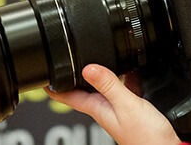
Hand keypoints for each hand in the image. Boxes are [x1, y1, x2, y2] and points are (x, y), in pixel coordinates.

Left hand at [46, 64, 179, 144]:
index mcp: (98, 108)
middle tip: (66, 56)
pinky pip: (123, 87)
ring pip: (103, 85)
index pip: (68, 96)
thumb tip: (88, 68)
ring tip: (94, 54)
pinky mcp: (133, 107)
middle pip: (84, 87)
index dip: (54, 85)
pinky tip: (129, 67)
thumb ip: (110, 85)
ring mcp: (118, 108)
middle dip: (74, 73)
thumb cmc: (146, 137)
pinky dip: (124, 75)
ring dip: (98, 72)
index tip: (43, 73)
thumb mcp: (127, 105)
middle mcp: (105, 108)